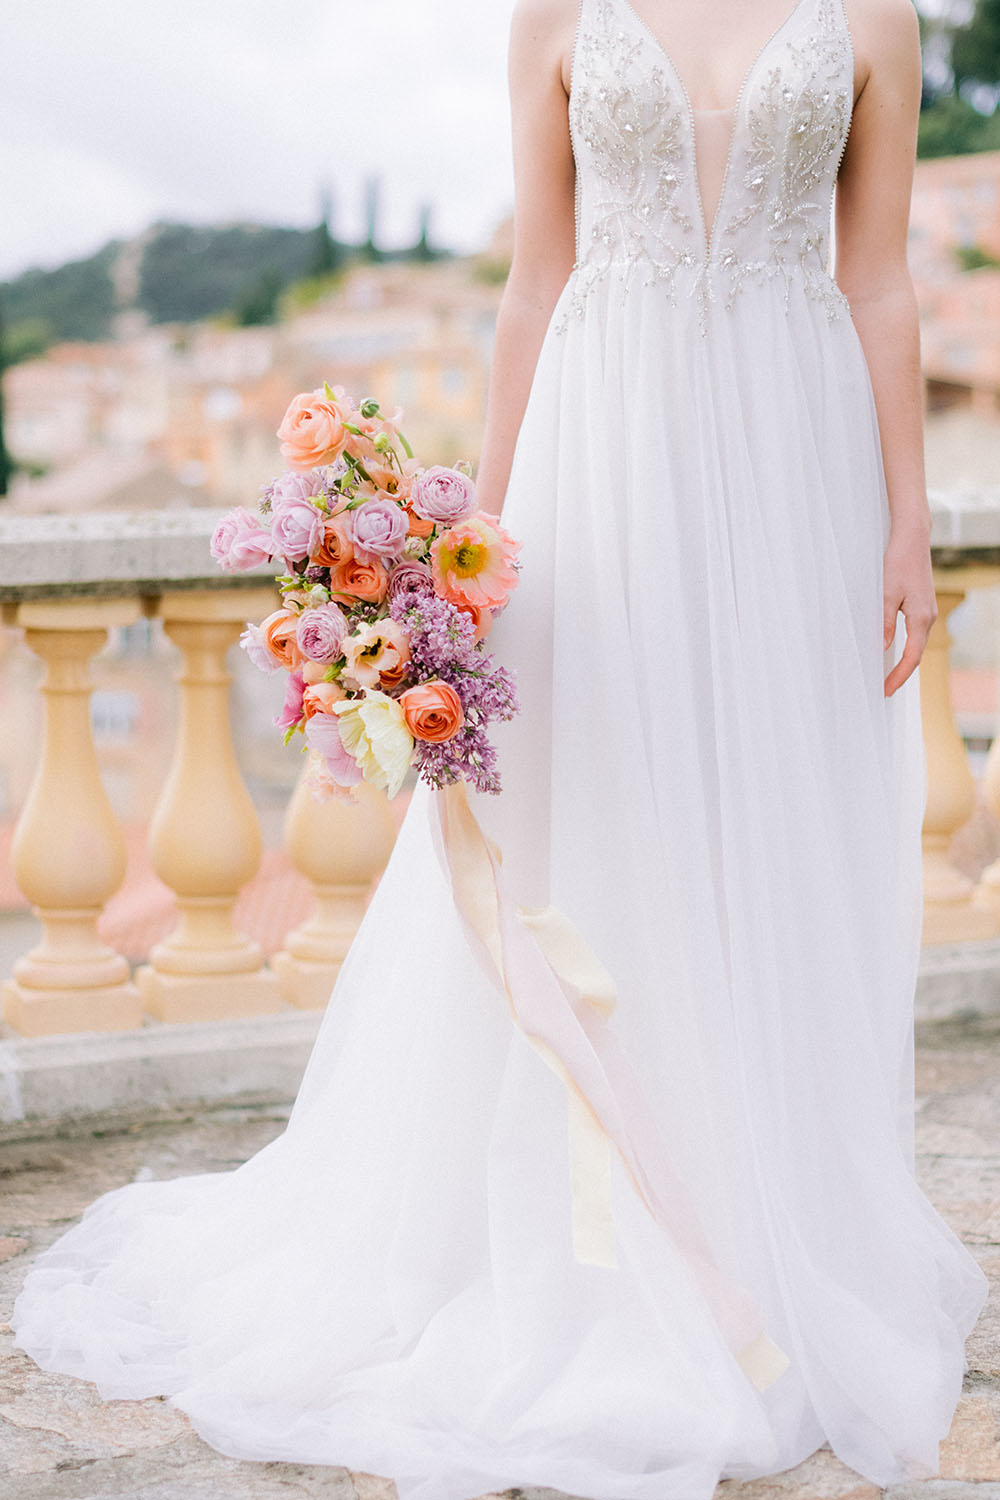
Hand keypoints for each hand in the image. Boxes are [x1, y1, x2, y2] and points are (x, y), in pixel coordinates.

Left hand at [882, 523, 936, 696]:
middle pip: (916, 654)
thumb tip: (882, 648)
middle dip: (901, 673)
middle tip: (883, 689)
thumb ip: (885, 623)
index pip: (911, 657)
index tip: (885, 690)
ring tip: (887, 676)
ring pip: (916, 644)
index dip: (898, 676)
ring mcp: (927, 611)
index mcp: (921, 618)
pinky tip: (894, 651)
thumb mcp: (886, 594)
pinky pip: (916, 634)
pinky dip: (906, 647)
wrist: (912, 539)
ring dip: (903, 661)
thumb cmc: (898, 563)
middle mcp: (928, 617)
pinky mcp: (923, 605)